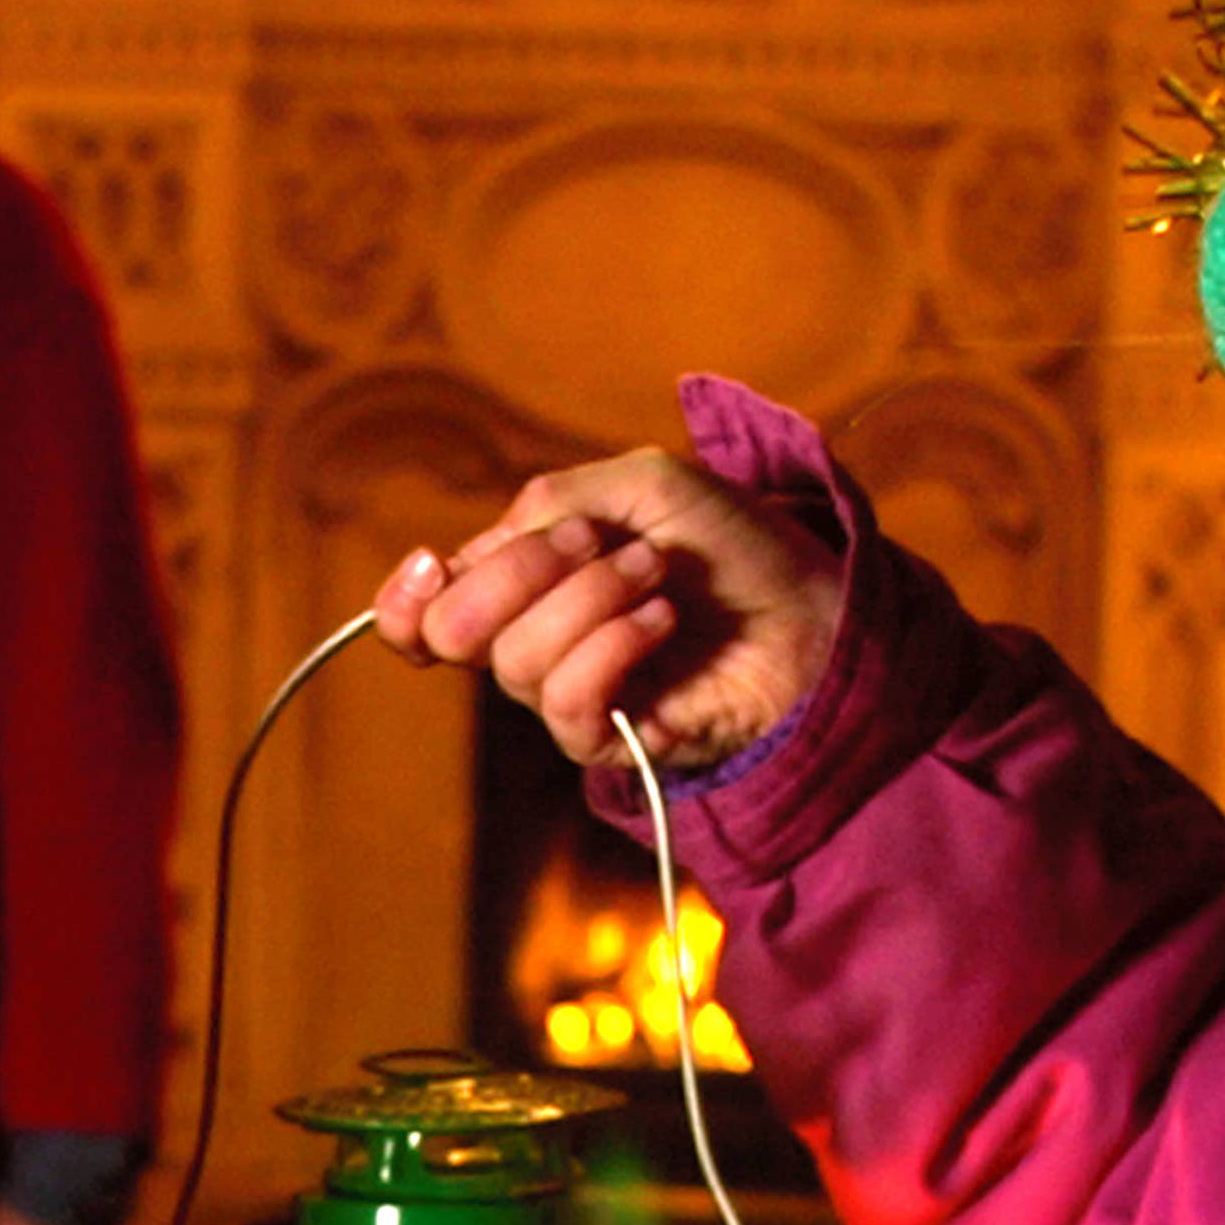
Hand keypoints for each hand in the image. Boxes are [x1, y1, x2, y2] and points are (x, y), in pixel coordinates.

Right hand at [374, 449, 843, 772]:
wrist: (818, 613)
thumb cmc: (739, 544)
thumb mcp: (645, 484)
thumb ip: (554, 499)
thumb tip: (479, 547)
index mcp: (529, 581)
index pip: (428, 610)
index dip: (406, 597)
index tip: (432, 565)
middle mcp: (538, 639)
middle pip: (453, 632)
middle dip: (516, 575)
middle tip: (598, 543)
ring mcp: (573, 692)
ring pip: (517, 659)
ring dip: (590, 600)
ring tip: (659, 578)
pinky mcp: (610, 741)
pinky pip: (566, 704)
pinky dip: (611, 649)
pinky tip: (662, 622)